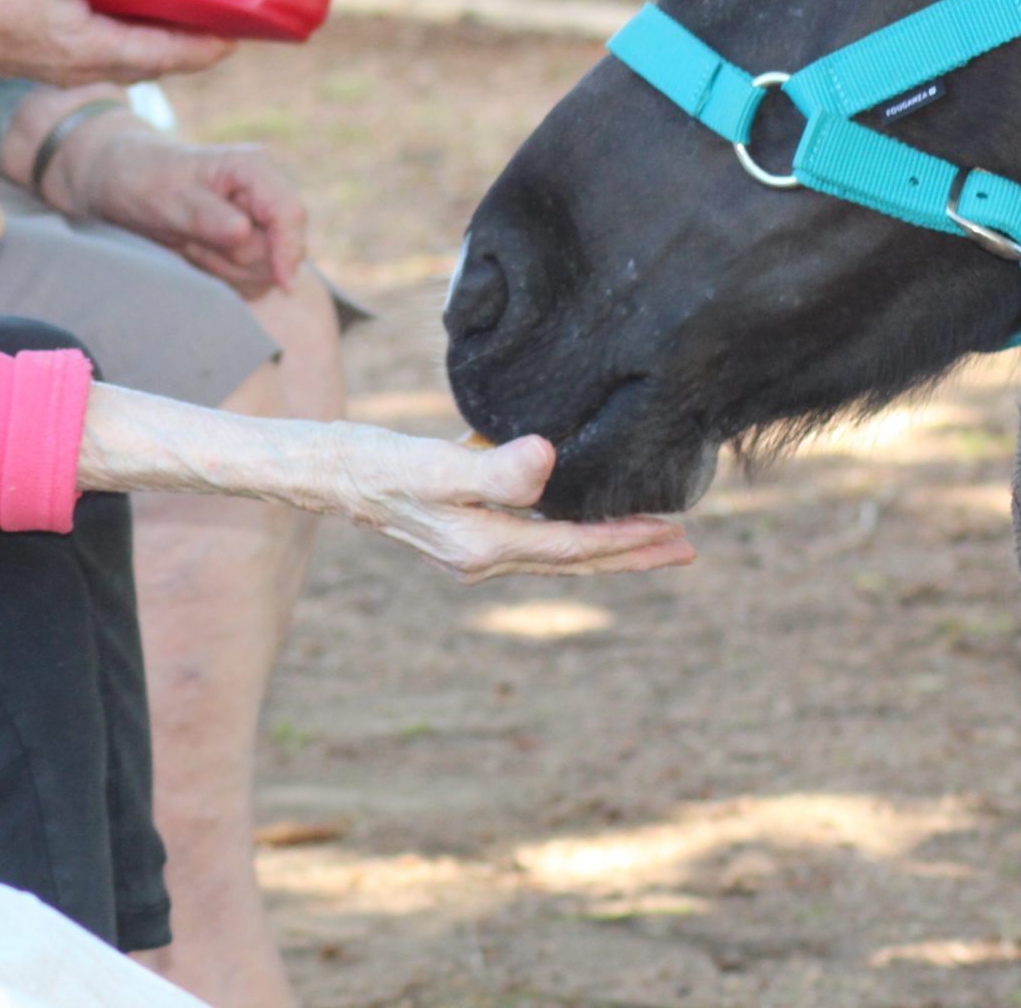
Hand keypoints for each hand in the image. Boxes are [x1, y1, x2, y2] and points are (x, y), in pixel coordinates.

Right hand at [0, 0, 235, 86]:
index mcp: (94, 51)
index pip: (168, 56)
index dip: (208, 47)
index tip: (242, 35)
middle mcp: (86, 66)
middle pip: (156, 60)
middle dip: (193, 43)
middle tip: (227, 19)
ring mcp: (67, 64)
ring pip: (131, 55)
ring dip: (162, 36)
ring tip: (190, 9)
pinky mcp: (50, 53)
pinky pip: (106, 46)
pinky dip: (131, 29)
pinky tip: (132, 3)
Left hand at [53, 123, 306, 297]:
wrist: (124, 184)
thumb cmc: (143, 179)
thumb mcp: (166, 197)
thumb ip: (205, 215)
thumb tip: (243, 231)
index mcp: (254, 168)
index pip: (291, 213)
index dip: (290, 250)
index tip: (283, 285)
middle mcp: (265, 193)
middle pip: (280, 250)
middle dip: (235, 259)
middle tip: (191, 243)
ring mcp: (260, 220)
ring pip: (267, 270)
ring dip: (224, 268)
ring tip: (190, 244)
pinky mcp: (251, 243)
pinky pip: (253, 280)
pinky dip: (222, 276)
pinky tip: (197, 254)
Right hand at [324, 431, 695, 582]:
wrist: (333, 473)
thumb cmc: (382, 466)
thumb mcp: (438, 464)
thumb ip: (494, 468)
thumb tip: (549, 461)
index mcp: (487, 547)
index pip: (574, 547)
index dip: (626, 540)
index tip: (674, 531)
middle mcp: (486, 557)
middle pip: (575, 559)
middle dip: (632, 554)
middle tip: (687, 548)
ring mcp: (476, 546)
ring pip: (558, 549)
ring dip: (607, 543)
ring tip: (652, 534)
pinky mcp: (468, 525)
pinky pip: (535, 533)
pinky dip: (570, 527)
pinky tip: (582, 509)